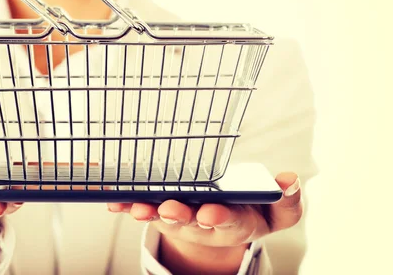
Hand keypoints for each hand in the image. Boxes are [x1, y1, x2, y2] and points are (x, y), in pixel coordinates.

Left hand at [107, 172, 301, 274]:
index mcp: (233, 221)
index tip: (210, 212)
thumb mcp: (277, 212)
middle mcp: (203, 223)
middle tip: (168, 209)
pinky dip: (129, 204)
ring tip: (135, 207)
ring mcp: (180, 218)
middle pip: (190, 221)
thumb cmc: (253, 212)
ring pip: (162, 216)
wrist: (226, 222)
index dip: (218, 216)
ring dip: (148, 211)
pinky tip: (114, 200)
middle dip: (179, 215)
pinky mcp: (162, 210)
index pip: (227, 220)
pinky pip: (144, 207)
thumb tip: (290, 180)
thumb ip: (287, 201)